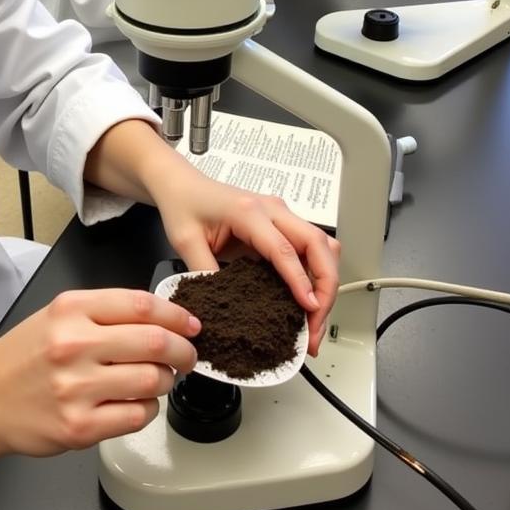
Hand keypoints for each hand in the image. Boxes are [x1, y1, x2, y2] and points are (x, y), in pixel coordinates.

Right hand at [0, 289, 199, 457]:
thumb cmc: (24, 357)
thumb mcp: (58, 316)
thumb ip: (105, 312)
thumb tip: (164, 319)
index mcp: (71, 309)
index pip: (142, 305)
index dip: (177, 315)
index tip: (191, 324)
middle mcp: (74, 344)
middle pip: (155, 342)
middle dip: (183, 350)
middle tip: (186, 356)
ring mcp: (76, 388)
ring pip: (152, 381)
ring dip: (164, 381)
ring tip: (154, 380)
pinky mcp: (79, 426)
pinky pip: (138, 415)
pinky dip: (147, 409)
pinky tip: (135, 402)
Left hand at [148, 167, 340, 354]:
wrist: (183, 185)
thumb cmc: (184, 205)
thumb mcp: (186, 242)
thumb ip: (205, 273)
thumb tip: (222, 308)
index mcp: (248, 212)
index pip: (285, 249)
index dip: (301, 282)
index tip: (310, 309)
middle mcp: (272, 209)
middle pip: (318, 245)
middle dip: (326, 287)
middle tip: (315, 324)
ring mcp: (280, 214)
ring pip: (322, 246)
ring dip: (326, 282)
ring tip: (313, 319)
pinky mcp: (281, 224)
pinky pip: (309, 249)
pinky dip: (316, 275)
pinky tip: (306, 301)